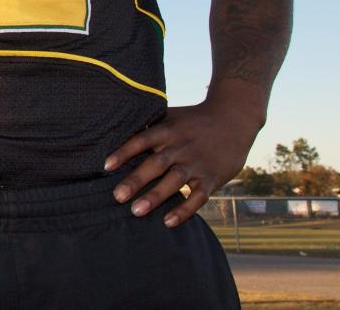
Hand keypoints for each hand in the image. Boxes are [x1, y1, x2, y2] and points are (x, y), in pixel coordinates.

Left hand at [103, 92, 261, 227]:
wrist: (233, 119)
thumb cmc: (192, 120)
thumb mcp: (170, 117)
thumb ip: (148, 127)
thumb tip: (115, 133)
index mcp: (167, 130)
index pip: (142, 140)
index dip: (124, 152)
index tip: (106, 166)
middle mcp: (180, 147)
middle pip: (156, 164)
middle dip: (136, 180)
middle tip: (117, 197)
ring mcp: (197, 163)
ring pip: (174, 181)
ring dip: (155, 197)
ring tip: (136, 211)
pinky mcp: (212, 178)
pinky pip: (198, 197)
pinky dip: (184, 210)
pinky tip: (168, 222)